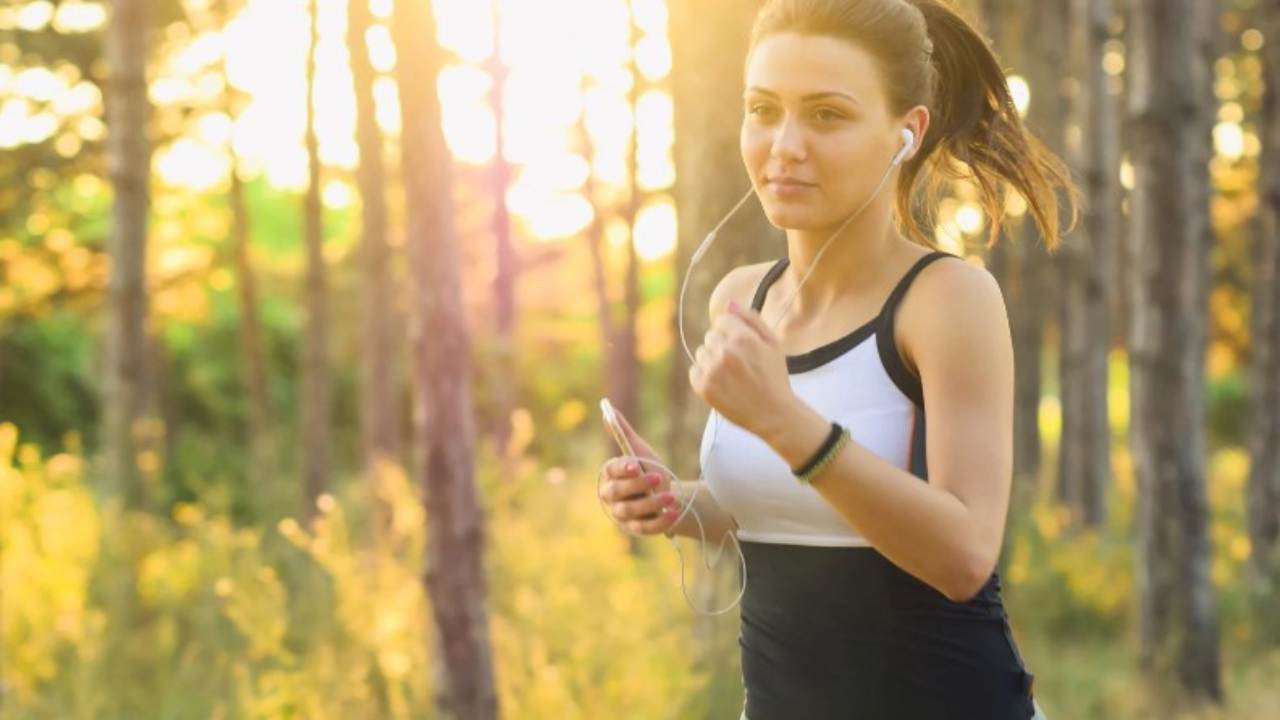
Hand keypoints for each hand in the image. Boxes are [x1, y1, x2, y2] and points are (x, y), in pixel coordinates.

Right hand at [598, 408, 680, 534]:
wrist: (666, 495)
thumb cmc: (648, 470)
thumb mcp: (640, 451)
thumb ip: (623, 433)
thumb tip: (608, 409)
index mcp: (609, 475)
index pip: (611, 471)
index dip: (622, 469)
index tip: (636, 464)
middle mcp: (611, 497)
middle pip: (617, 492)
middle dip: (637, 485)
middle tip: (658, 477)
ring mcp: (622, 515)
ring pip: (631, 511)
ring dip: (651, 503)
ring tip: (670, 497)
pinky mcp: (636, 529)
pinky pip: (645, 528)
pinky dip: (659, 521)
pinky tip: (673, 513)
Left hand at [688, 299, 795, 437]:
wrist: (773, 413)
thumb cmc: (774, 376)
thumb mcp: (772, 343)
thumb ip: (751, 319)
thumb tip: (729, 303)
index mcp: (742, 337)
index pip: (721, 321)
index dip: (732, 333)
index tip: (742, 347)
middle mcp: (725, 351)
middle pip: (710, 336)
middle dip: (722, 346)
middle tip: (739, 364)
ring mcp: (712, 370)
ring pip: (701, 352)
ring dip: (712, 360)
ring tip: (731, 375)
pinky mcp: (703, 387)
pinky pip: (694, 371)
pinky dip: (704, 376)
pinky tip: (722, 384)